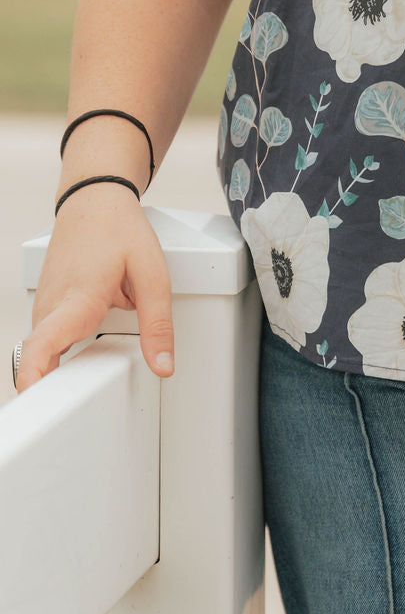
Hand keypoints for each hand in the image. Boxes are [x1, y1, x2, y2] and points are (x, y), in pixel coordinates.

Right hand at [15, 184, 175, 391]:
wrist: (94, 201)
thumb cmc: (119, 230)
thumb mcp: (153, 275)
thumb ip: (158, 324)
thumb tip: (163, 365)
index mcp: (79, 299)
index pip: (43, 344)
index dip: (34, 374)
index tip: (32, 398)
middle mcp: (54, 305)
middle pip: (40, 357)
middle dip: (50, 387)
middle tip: (68, 412)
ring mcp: (46, 305)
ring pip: (46, 348)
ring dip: (58, 367)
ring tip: (73, 391)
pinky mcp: (48, 305)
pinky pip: (50, 336)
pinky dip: (62, 348)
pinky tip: (78, 355)